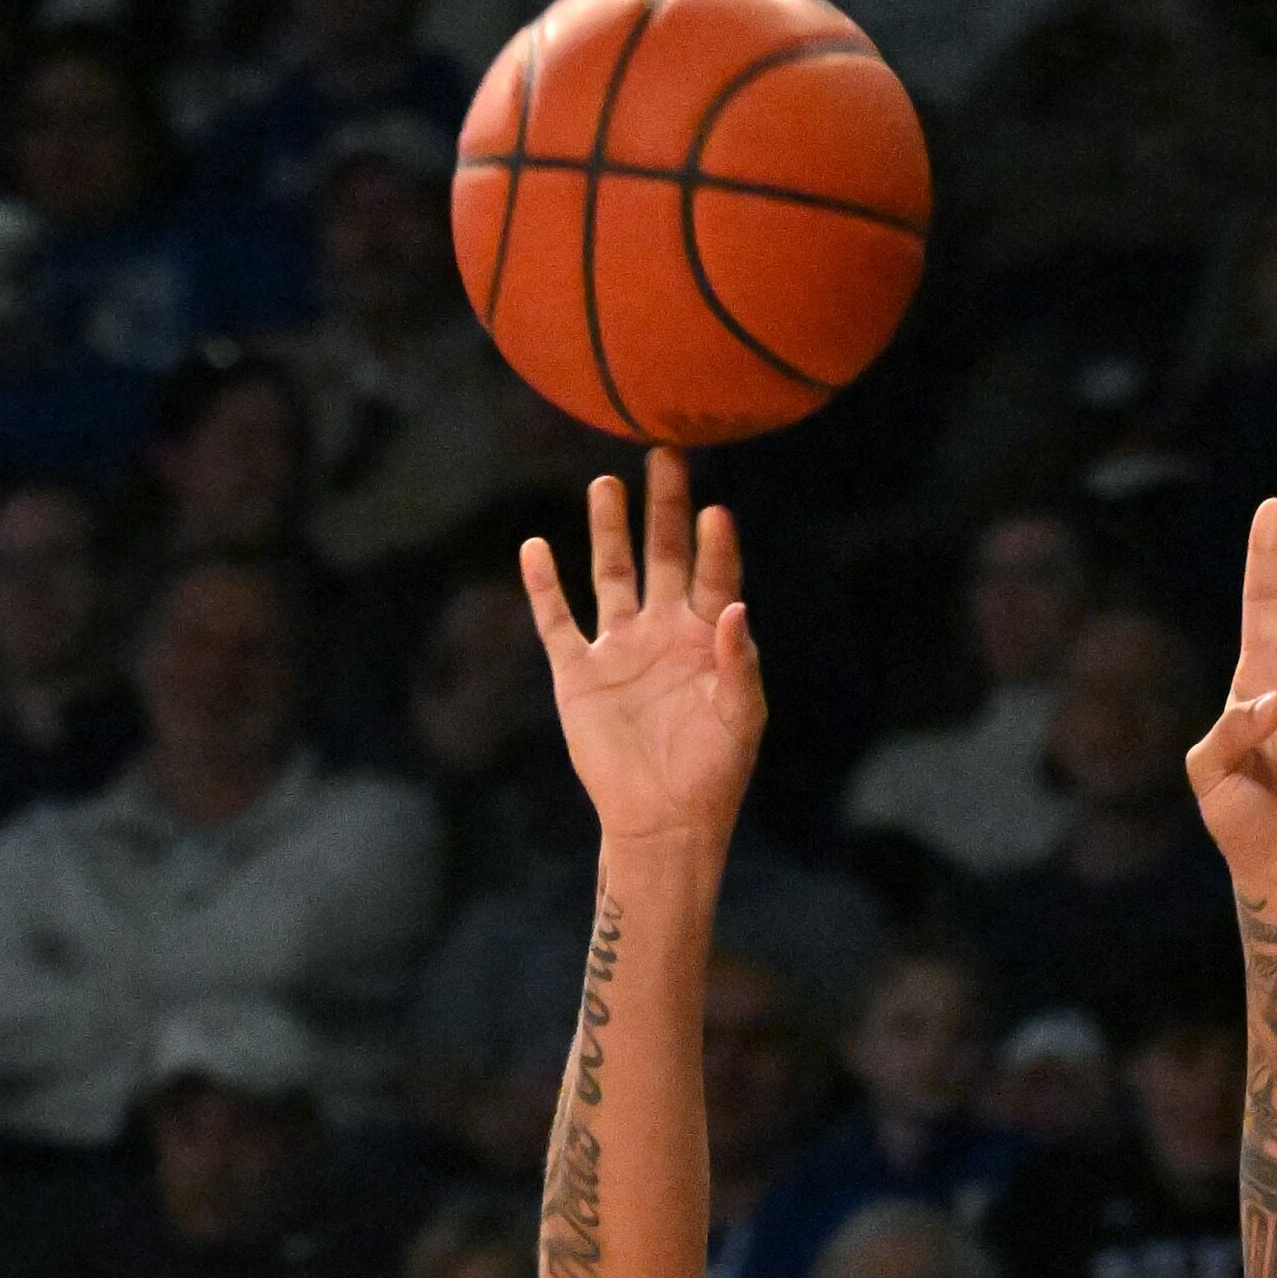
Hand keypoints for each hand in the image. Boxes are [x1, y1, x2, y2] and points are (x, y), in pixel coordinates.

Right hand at [519, 457, 765, 861]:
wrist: (662, 822)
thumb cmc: (713, 773)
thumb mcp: (741, 719)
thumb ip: (740, 663)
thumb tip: (734, 608)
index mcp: (704, 637)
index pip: (712, 575)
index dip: (715, 545)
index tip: (715, 512)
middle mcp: (660, 630)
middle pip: (661, 554)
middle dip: (663, 507)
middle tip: (666, 455)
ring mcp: (618, 649)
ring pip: (610, 573)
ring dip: (607, 528)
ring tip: (606, 484)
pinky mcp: (579, 674)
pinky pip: (556, 622)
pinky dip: (543, 586)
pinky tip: (534, 547)